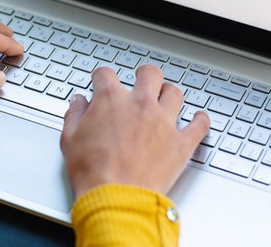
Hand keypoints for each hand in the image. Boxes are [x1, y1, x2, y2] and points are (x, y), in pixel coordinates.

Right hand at [60, 65, 209, 196]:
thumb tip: (78, 102)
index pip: (106, 74)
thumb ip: (74, 114)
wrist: (115, 197)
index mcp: (110, 100)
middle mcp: (140, 105)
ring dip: (168, 93)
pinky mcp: (181, 143)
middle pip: (150, 74)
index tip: (101, 81)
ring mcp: (164, 122)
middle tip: (141, 78)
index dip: (101, 77)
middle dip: (144, 74)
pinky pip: (199, 125)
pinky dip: (200, 120)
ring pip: (175, 94)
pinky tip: (198, 118)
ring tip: (165, 97)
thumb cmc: (92, 171)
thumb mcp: (69, 139)